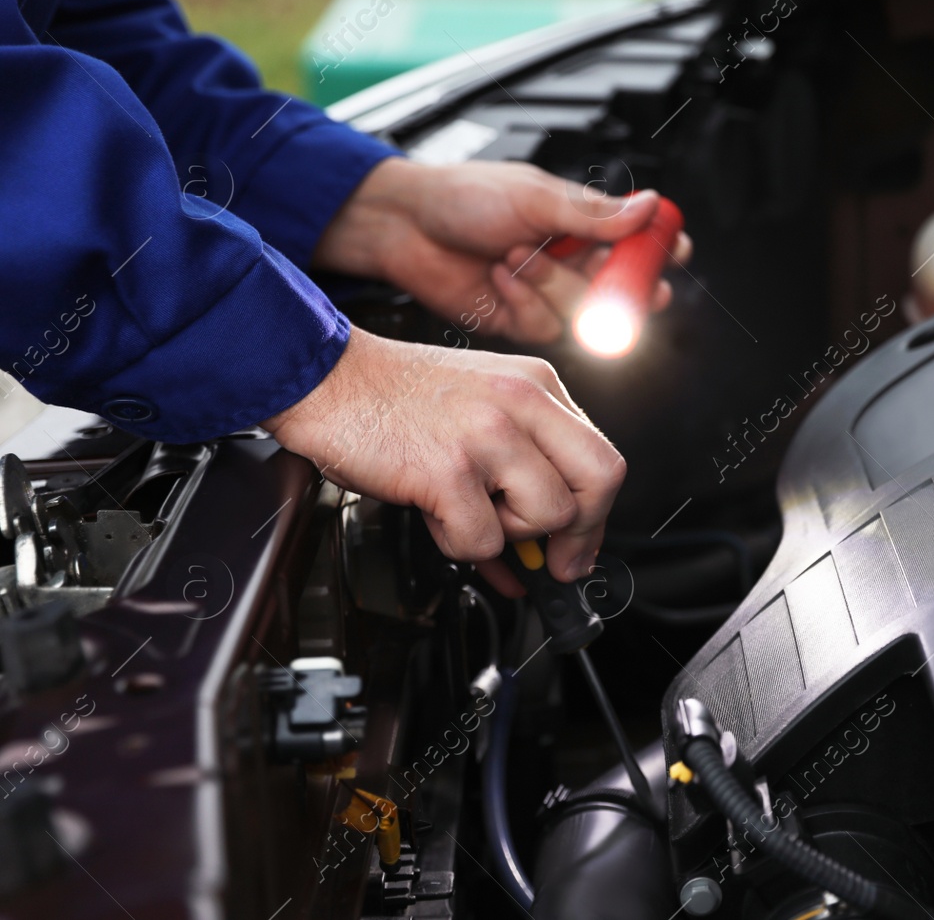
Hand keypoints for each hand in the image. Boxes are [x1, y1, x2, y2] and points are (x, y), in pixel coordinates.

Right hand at [260, 328, 622, 592]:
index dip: (596, 512)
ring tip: (467, 512)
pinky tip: (436, 514)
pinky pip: (483, 540)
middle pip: (600, 481)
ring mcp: (489, 434)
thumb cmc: (393, 395)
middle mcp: (522, 402)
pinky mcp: (450, 470)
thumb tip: (545, 542)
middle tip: (552, 561)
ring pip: (548, 516)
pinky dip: (458, 543)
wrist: (326, 378)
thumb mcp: (477, 410)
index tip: (577, 544)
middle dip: (580, 534)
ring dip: (507, 535)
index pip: (601, 456)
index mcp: (536, 385)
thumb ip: (521, 465)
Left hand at [313, 158, 691, 343]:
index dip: (660, 249)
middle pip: (620, 287)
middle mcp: (569, 259)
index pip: (635, 239)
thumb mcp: (535, 197)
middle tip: (637, 291)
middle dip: (627, 291)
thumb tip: (648, 207)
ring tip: (519, 254)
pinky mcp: (518, 319)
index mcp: (580, 222)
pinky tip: (500, 276)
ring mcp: (545, 291)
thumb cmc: (463, 197)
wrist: (406, 226)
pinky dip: (523, 301)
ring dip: (553, 285)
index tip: (676, 252)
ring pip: (581, 311)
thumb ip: (594, 214)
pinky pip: (543, 326)